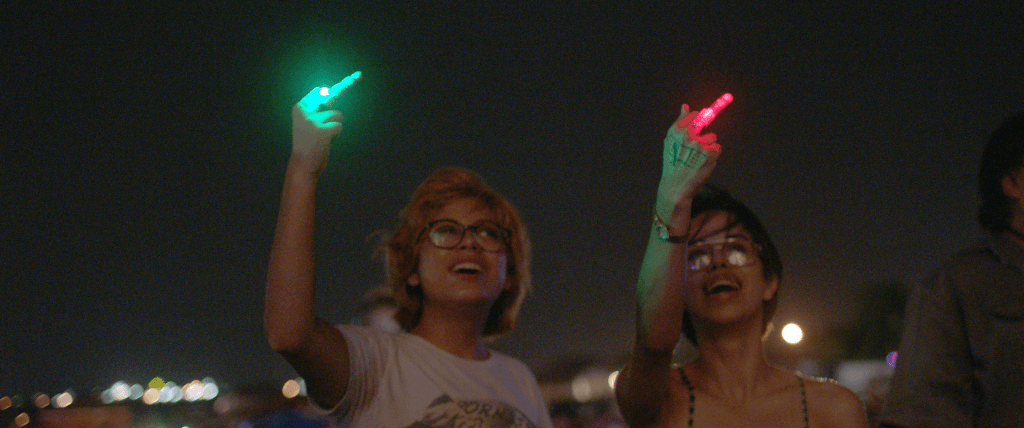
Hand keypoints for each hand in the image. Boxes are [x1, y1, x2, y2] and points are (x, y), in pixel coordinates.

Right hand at [290, 71, 362, 172]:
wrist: (302, 166)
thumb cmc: (309, 143)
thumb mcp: (309, 123)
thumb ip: (318, 107)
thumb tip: (325, 90)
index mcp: (300, 107)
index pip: (320, 91)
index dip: (338, 85)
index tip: (353, 77)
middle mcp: (304, 111)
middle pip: (333, 94)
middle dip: (347, 83)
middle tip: (359, 75)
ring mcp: (312, 120)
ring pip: (338, 115)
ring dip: (335, 127)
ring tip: (324, 138)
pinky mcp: (322, 130)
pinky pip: (339, 126)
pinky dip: (337, 135)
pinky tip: (327, 143)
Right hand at [655, 103, 722, 222]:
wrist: (676, 186)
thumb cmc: (673, 163)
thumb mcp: (670, 141)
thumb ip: (679, 122)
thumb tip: (685, 105)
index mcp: (676, 130)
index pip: (694, 114)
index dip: (698, 120)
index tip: (699, 127)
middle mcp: (688, 134)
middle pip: (706, 119)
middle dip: (705, 128)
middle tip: (700, 143)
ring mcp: (700, 143)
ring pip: (712, 136)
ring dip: (708, 146)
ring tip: (698, 158)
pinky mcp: (710, 152)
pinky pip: (717, 147)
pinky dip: (713, 155)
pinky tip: (703, 163)